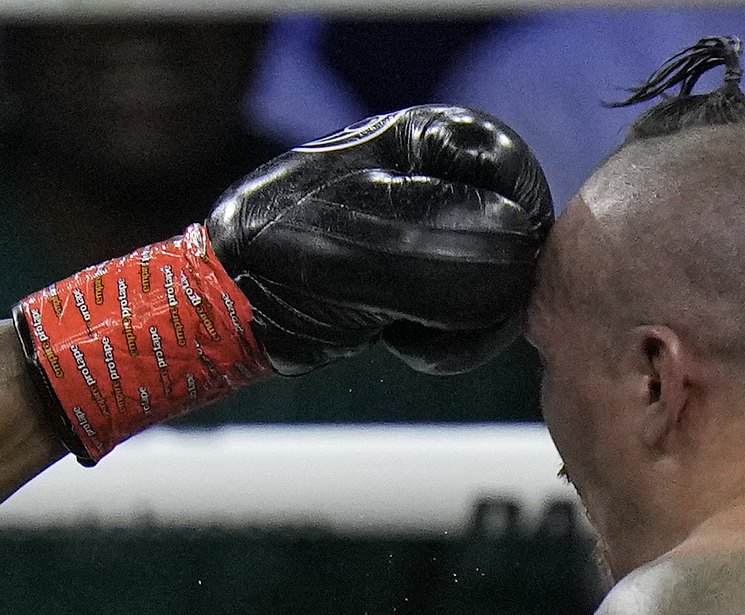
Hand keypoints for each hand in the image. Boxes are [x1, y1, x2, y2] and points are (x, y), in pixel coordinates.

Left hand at [208, 104, 553, 376]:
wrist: (223, 308)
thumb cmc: (280, 258)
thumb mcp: (370, 245)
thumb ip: (455, 248)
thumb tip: (521, 259)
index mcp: (426, 139)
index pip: (512, 167)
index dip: (515, 221)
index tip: (494, 271)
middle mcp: (435, 179)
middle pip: (515, 228)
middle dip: (489, 282)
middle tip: (442, 317)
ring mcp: (429, 233)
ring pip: (498, 279)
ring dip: (470, 319)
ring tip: (411, 336)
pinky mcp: (418, 282)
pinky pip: (467, 312)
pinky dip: (450, 339)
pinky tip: (404, 344)